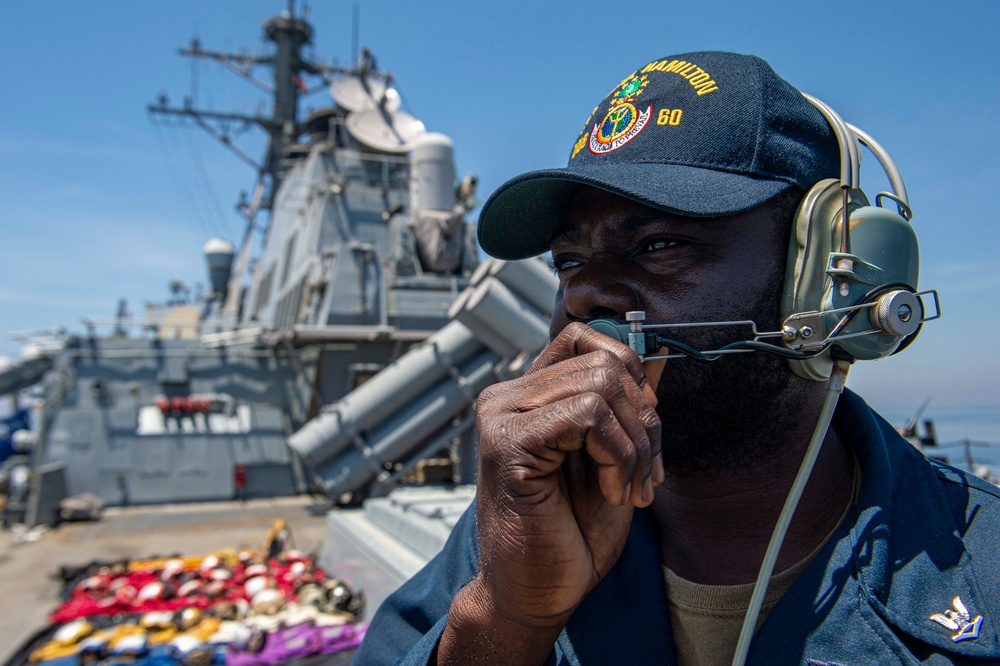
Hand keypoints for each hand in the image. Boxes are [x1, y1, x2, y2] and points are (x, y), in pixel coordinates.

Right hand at [438, 322, 663, 664]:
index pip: (583, 338)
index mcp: (528, 396)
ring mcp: (502, 416)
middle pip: (604, 361)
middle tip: (645, 476)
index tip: (646, 427)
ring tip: (627, 489)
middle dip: (645, 421)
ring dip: (635, 445)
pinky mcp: (509, 443)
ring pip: (601, 385)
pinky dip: (618, 456)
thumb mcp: (613, 460)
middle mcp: (507, 397)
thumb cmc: (568, 536)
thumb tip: (655, 355)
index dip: (628, 370)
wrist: (535, 595)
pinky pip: (588, 416)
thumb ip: (626, 409)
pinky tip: (610, 492)